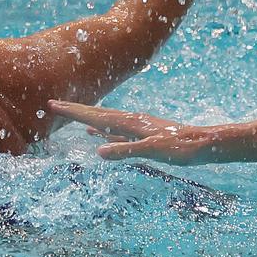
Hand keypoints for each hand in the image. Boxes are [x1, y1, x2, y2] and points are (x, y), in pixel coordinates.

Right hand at [48, 100, 209, 164]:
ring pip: (104, 121)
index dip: (73, 111)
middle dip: (75, 109)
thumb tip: (98, 151)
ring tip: (71, 115)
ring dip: (86, 118)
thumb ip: (126, 150)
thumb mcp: (153, 150)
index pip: (94, 116)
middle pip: (96, 114)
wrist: (203, 144)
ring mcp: (135, 127)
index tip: (52, 104)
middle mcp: (130, 121)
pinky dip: (101, 132)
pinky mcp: (142, 135)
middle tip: (53, 104)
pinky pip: (114, 132)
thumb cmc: (180, 148)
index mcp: (129, 122)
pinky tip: (97, 136)